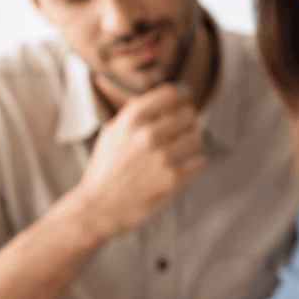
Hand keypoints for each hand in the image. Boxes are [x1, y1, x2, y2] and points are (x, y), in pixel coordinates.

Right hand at [69, 83, 205, 238]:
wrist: (99, 206)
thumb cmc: (105, 170)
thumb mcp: (111, 133)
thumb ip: (132, 114)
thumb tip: (154, 98)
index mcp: (133, 119)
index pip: (171, 93)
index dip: (178, 99)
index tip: (177, 106)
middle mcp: (148, 134)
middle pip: (189, 114)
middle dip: (186, 123)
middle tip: (178, 133)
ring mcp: (162, 156)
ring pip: (197, 137)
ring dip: (190, 144)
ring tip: (178, 152)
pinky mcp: (172, 178)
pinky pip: (199, 162)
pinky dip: (193, 165)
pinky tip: (180, 168)